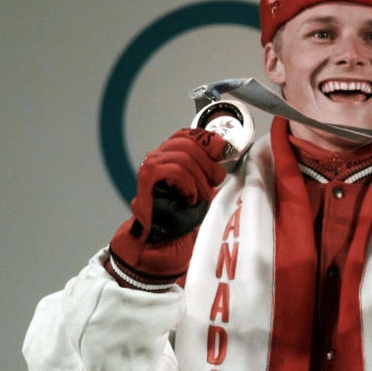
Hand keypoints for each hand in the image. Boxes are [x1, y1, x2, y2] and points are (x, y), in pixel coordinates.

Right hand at [108, 129, 227, 287]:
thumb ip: (208, 166)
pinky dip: (189, 186)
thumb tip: (223, 148)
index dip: (208, 140)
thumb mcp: (202, 184)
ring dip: (200, 180)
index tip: (222, 151)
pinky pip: (177, 172)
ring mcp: (150, 165)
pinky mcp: (148, 177)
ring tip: (199, 197)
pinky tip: (189, 199)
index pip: (188, 134)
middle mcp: (157, 156)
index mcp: (169, 154)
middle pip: (189, 144)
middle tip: (213, 183)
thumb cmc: (180, 213)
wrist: (163, 237)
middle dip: (208, 164)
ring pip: (185, 158)